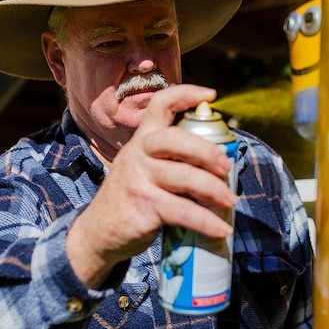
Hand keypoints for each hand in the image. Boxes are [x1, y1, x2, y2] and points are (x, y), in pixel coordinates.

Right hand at [66, 84, 236, 288]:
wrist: (98, 234)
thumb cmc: (133, 198)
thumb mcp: (144, 169)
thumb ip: (172, 159)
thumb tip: (221, 159)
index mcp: (142, 140)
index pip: (159, 105)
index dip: (185, 94)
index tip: (210, 95)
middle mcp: (138, 154)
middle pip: (174, 139)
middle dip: (206, 150)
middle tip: (226, 165)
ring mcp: (138, 180)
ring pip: (183, 177)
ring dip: (214, 189)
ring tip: (230, 201)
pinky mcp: (142, 207)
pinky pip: (182, 211)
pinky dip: (206, 221)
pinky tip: (220, 229)